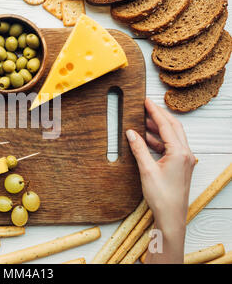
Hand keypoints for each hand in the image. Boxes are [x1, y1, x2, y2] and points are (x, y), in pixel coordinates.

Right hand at [126, 98, 195, 263]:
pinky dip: (160, 140)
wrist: (171, 216)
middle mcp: (186, 154)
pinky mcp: (181, 165)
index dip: (155, 112)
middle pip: (173, 127)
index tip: (146, 101)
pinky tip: (148, 139)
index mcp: (179, 152)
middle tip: (146, 107)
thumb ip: (138, 148)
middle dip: (159, 116)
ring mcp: (185, 160)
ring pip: (173, 136)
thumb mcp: (146, 170)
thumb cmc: (161, 196)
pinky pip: (171, 146)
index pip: (166, 125)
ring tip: (144, 121)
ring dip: (159, 128)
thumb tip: (131, 132)